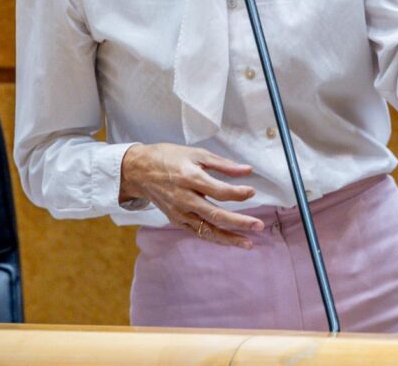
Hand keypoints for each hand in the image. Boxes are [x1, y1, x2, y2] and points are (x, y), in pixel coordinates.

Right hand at [119, 143, 262, 247]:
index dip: (238, 193)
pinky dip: (214, 238)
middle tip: (259, 226)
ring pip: (207, 230)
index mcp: (189, 178)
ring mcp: (179, 212)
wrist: (138, 171)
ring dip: (229, 238)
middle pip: (215, 214)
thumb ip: (222, 164)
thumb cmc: (168, 158)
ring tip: (249, 244)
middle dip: (239, 222)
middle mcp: (184, 198)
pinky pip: (197, 232)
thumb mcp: (195, 154)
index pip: (219, 191)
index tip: (252, 192)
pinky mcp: (175, 220)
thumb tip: (247, 170)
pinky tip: (229, 240)